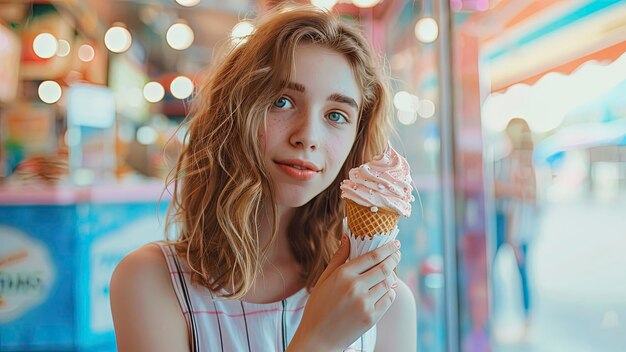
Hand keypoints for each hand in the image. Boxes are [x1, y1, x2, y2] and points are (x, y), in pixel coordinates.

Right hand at [289, 235, 400, 350]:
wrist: (318, 339)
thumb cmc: (318, 307)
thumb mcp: (324, 280)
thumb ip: (338, 258)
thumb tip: (347, 237)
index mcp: (342, 275)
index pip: (372, 256)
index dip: (387, 248)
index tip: (395, 243)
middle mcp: (355, 287)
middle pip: (384, 268)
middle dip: (394, 258)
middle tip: (398, 254)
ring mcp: (364, 303)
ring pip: (387, 283)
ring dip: (391, 276)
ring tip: (390, 272)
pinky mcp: (371, 317)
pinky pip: (388, 299)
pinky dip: (390, 292)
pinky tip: (386, 289)